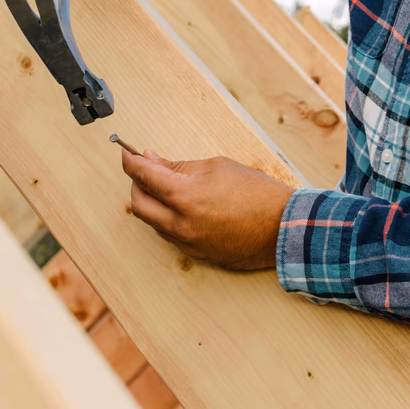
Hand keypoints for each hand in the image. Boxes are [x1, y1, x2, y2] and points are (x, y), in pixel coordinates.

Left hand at [122, 150, 293, 269]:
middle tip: (144, 169)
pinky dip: (166, 218)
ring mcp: (187, 243)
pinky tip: (179, 206)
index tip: (126, 153)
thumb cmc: (257, 193)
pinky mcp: (196, 254)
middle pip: (139, 204)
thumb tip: (153, 161)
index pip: (144, 176)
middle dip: (136, 184)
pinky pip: (169, 234)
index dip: (131, 162)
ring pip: (152, 222)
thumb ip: (180, 166)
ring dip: (151, 202)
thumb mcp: (218, 167)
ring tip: (165, 186)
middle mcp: (180, 224)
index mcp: (185, 197)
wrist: (284, 227)